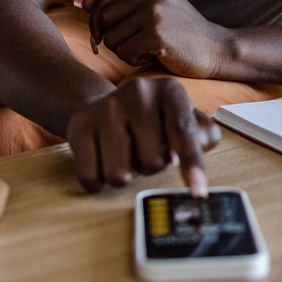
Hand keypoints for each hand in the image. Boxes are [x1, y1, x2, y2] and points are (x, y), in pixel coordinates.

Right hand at [65, 77, 220, 196]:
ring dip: (125, 174)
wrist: (102, 105)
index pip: (183, 132)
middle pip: (152, 162)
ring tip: (125, 153)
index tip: (198, 190)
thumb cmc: (153, 120)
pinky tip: (102, 160)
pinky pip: (91, 177)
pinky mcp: (79, 125)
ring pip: (120, 175)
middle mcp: (138, 93)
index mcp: (170, 91)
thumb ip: (202, 135)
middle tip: (144, 149)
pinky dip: (98, 181)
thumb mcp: (184, 119)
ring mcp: (106, 108)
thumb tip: (196, 150)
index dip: (192, 162)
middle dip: (151, 166)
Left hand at [78, 0, 231, 78]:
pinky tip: (154, 56)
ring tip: (148, 50)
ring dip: (124, 52)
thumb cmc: (182, 34)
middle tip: (130, 48)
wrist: (217, 50)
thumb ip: (120, 4)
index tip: (98, 37)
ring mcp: (155, 12)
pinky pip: (124, 52)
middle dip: (109, 39)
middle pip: (103, 18)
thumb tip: (77, 1)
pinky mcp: (156, 34)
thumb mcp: (155, 9)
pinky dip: (135, 60)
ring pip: (112, 38)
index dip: (94, 18)